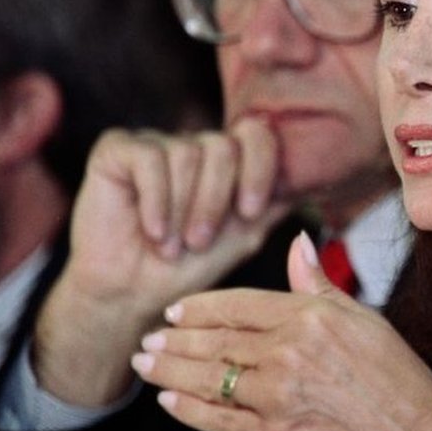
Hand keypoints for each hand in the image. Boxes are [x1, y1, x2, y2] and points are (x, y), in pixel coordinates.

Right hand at [34, 117, 290, 404]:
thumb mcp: (246, 234)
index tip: (251, 212)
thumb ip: (276, 200)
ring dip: (181, 209)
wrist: (134, 296)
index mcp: (229, 161)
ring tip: (171, 246)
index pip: (258, 134)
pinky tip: (152, 231)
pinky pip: (149, 158)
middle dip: (215, 201)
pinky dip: (155, 200)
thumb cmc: (190, 268)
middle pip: (223, 146)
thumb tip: (314, 176)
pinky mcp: (118, 149)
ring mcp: (156, 143)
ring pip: (186, 153)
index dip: (259, 169)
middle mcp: (195, 145)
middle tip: (199, 242)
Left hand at [131, 232, 431, 430]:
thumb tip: (298, 243)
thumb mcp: (365, 320)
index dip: (201, 307)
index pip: (240, 305)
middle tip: (150, 337)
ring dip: (170, 369)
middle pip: (216, 340)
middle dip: (176, 338)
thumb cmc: (399, 381)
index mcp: (311, 317)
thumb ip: (320, 284)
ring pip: (209, 377)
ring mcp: (278, 397)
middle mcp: (289, 353)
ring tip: (146, 363)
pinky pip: (218, 420)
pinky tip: (169, 400)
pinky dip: (188, 409)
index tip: (176, 310)